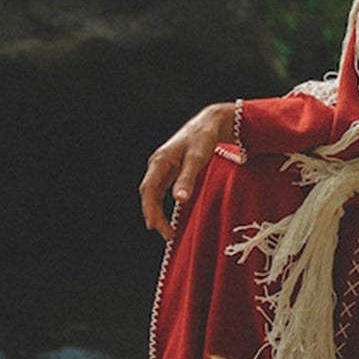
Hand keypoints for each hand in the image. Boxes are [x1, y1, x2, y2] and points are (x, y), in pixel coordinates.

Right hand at [139, 101, 235, 236]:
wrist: (209, 124)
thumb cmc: (203, 138)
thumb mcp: (197, 158)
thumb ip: (187, 178)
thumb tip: (179, 200)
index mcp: (160, 160)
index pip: (149, 189)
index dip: (150, 210)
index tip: (156, 227)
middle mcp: (157, 164)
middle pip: (148, 194)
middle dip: (154, 215)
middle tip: (166, 234)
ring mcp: (162, 167)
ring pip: (153, 193)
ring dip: (157, 212)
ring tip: (166, 231)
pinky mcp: (169, 170)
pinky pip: (160, 190)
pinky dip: (161, 204)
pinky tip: (165, 216)